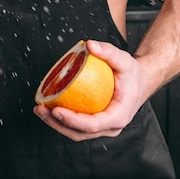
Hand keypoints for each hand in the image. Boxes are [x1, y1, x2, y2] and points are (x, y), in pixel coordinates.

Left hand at [33, 40, 147, 140]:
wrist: (140, 82)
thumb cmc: (132, 73)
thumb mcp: (124, 60)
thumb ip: (108, 52)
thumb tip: (89, 45)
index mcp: (118, 116)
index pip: (93, 124)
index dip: (73, 120)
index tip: (56, 110)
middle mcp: (110, 127)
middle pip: (80, 133)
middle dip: (57, 124)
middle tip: (40, 109)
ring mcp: (103, 128)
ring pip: (76, 133)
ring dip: (56, 124)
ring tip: (40, 109)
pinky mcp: (95, 123)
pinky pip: (77, 125)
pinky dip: (62, 119)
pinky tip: (49, 105)